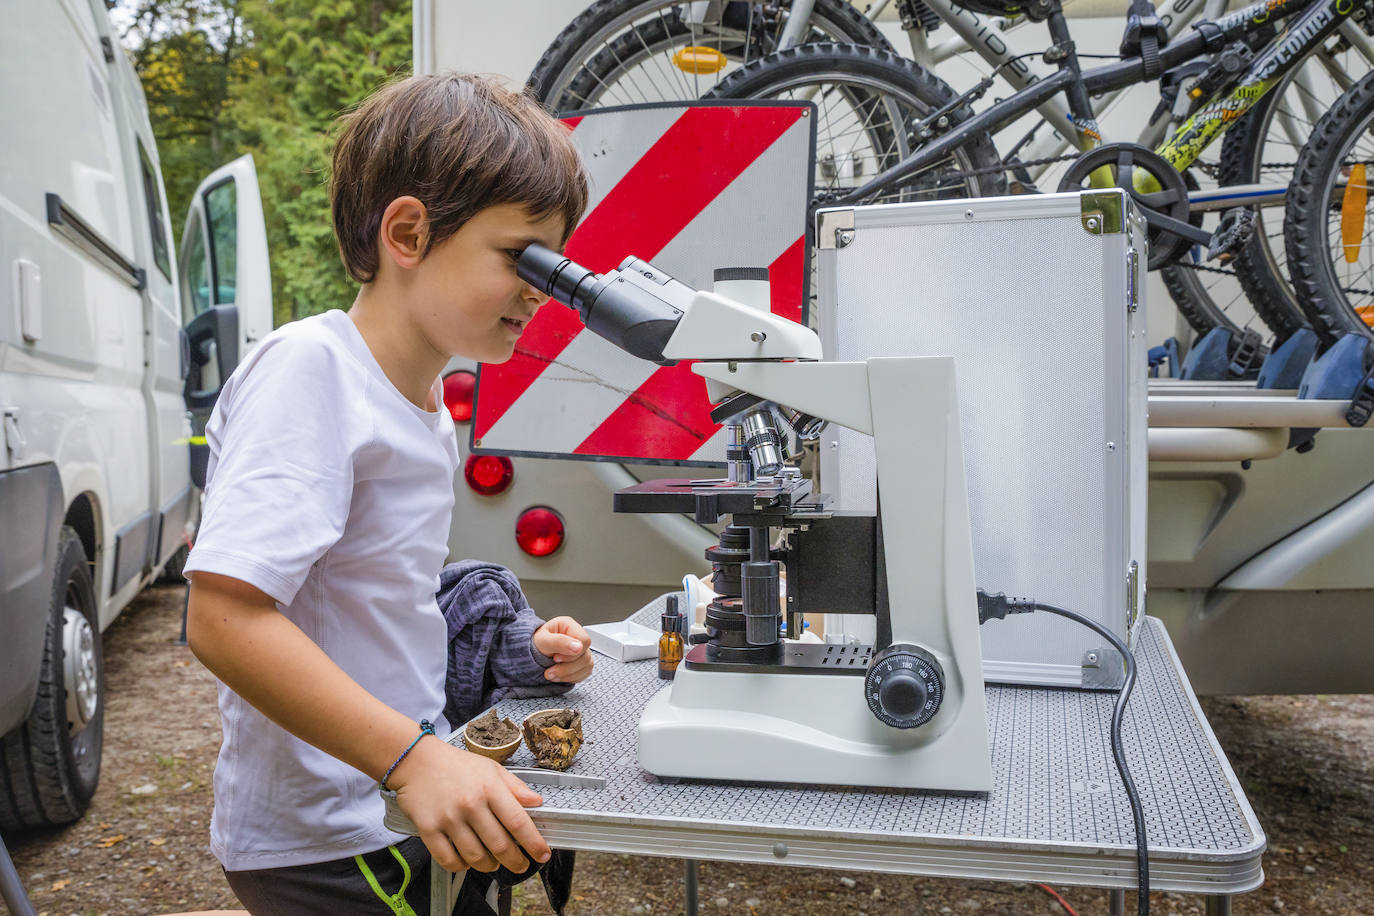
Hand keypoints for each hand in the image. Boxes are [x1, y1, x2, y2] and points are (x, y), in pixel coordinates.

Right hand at [390, 736, 550, 873]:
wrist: (416, 760)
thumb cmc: (456, 765)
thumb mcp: (491, 768)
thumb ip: (515, 786)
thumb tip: (537, 802)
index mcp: (490, 788)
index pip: (518, 822)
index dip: (533, 843)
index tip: (542, 854)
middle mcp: (470, 804)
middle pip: (499, 845)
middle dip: (515, 861)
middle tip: (521, 864)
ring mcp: (448, 819)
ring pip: (475, 857)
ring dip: (489, 866)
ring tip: (493, 862)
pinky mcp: (428, 829)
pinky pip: (449, 860)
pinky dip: (462, 866)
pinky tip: (467, 861)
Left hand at [532, 616, 593, 683]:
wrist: (533, 654)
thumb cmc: (537, 644)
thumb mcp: (543, 641)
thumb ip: (559, 641)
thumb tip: (578, 647)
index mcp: (569, 626)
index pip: (584, 641)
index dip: (572, 653)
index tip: (556, 658)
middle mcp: (578, 637)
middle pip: (585, 656)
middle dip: (567, 667)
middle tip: (550, 669)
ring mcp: (583, 651)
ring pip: (586, 666)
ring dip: (567, 674)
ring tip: (551, 673)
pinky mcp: (583, 662)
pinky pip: (585, 673)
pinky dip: (571, 678)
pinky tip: (559, 675)